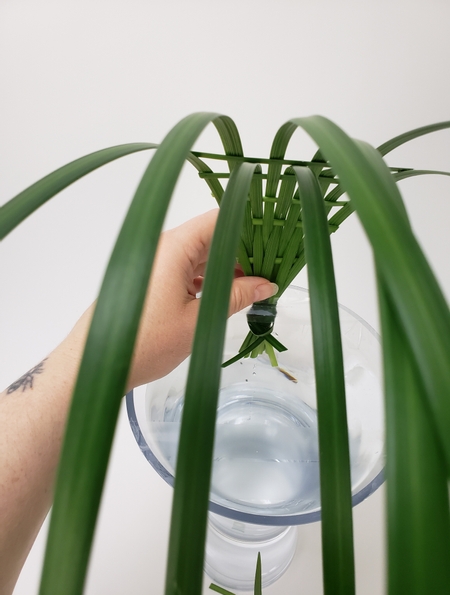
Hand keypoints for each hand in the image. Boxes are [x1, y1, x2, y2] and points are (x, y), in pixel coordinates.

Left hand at [127, 209, 276, 386]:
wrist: (99, 364)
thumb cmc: (146, 342)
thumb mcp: (199, 320)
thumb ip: (236, 297)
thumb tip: (266, 285)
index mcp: (175, 247)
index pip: (220, 219)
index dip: (249, 226)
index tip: (274, 242)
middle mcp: (164, 246)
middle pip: (212, 236)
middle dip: (243, 252)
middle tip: (271, 270)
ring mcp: (156, 262)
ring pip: (201, 254)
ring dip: (226, 268)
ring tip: (253, 286)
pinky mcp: (152, 277)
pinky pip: (187, 268)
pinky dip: (208, 278)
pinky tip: (225, 295)